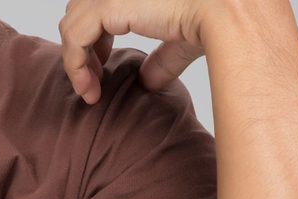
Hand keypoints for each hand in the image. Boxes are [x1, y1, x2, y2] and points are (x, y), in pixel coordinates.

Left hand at [59, 0, 224, 100]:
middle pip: (79, 13)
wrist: (226, 11)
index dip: (94, 40)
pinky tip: (89, 88)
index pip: (96, 7)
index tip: (102, 70)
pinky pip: (74, 39)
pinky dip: (76, 66)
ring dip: (77, 63)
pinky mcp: (107, 4)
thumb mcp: (179, 43)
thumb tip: (147, 82)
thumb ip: (160, 59)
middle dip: (82, 50)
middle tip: (93, 83)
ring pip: (71, 27)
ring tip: (91, 91)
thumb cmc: (214, 19)